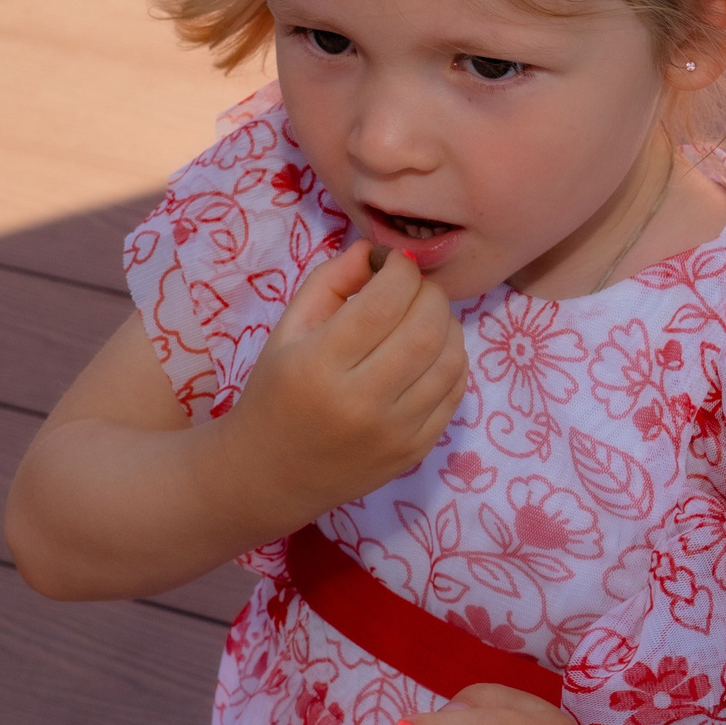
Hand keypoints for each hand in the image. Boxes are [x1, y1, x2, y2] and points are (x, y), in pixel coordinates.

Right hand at [223, 242, 466, 518]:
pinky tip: (430, 351)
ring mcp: (394, 432)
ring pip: (449, 358)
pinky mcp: (415, 450)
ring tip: (423, 316)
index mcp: (319, 365)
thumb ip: (330, 281)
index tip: (393, 262)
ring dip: (446, 324)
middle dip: (428, 292)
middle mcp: (361, 401)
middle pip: (425, 328)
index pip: (383, 302)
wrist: (271, 474)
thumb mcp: (287, 330)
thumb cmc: (275, 393)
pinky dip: (452, 359)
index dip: (400, 269)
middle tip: (412, 287)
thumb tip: (376, 250)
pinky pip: (454, 393)